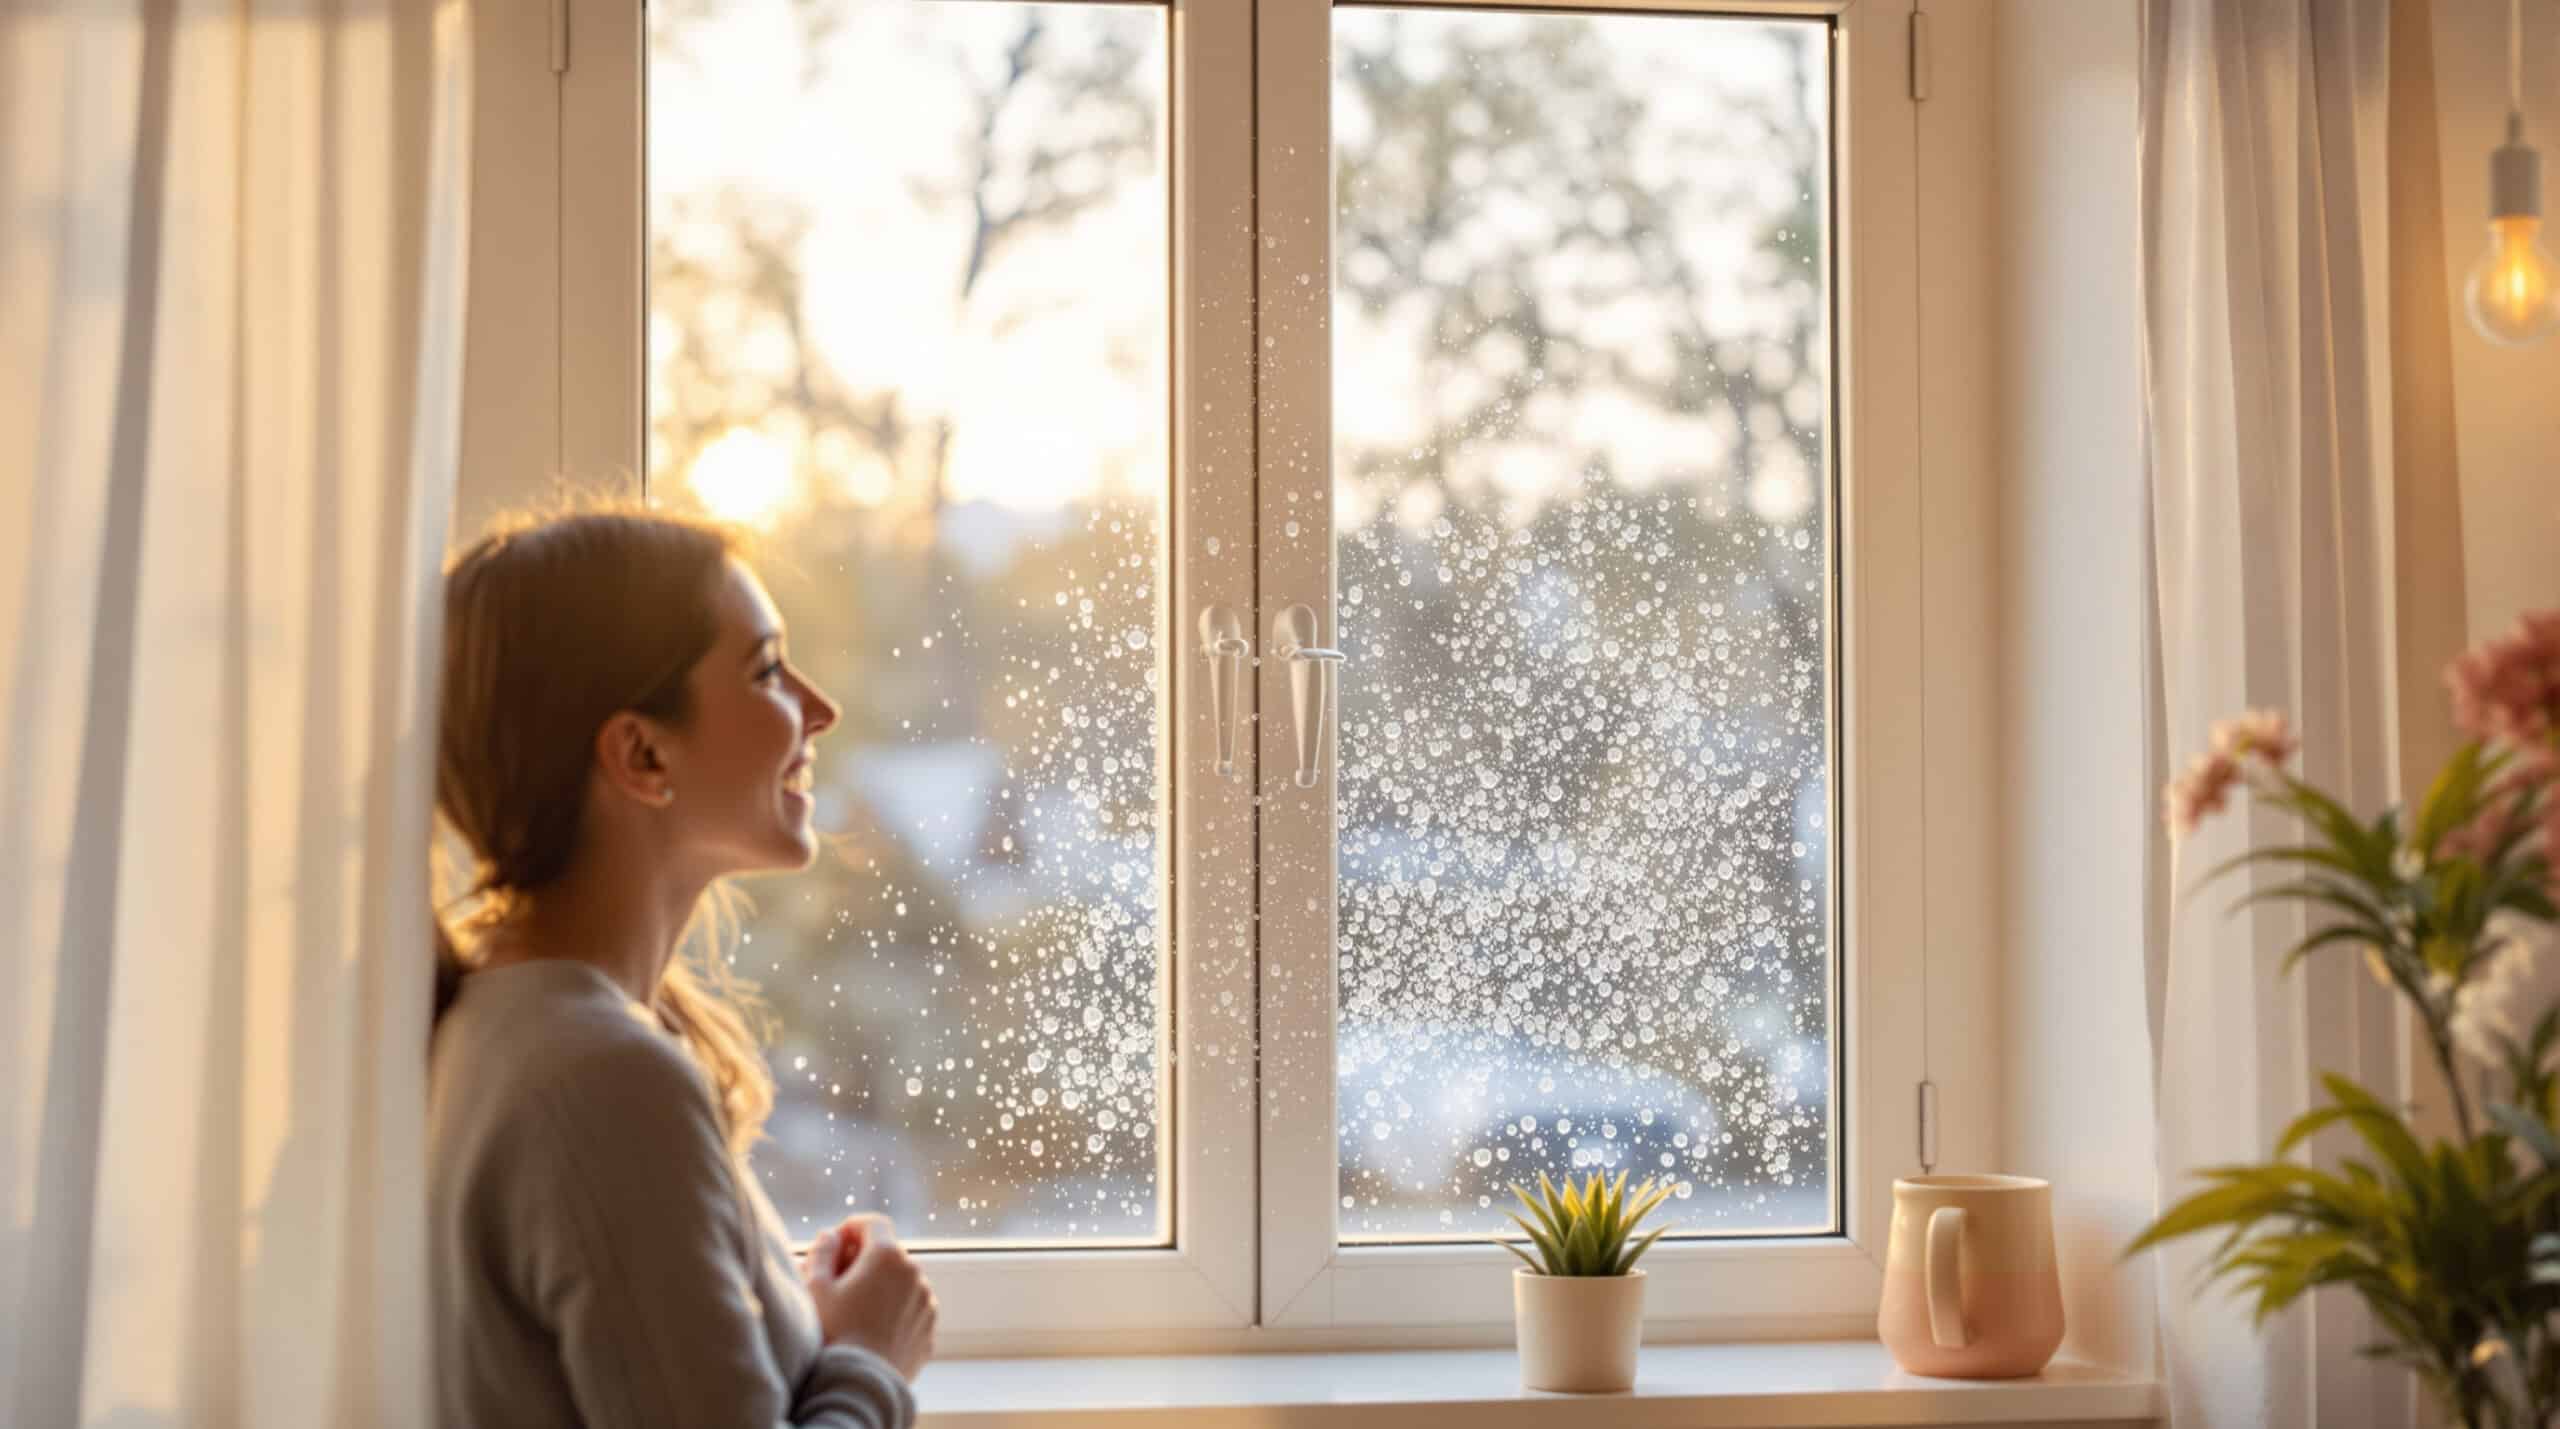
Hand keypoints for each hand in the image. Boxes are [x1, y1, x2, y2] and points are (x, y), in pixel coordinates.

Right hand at [802, 1215, 936, 1381]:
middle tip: (836, 1282)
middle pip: (888, 1253)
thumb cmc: (832, 1335)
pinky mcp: (929, 1329)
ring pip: (901, 1281)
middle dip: (863, 1260)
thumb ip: (822, 1252)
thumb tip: (830, 1235)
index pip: (873, 1222)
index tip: (834, 1246)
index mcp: (888, 1256)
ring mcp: (926, 1302)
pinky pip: (910, 1308)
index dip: (850, 1228)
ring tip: (853, 1311)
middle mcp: (915, 1274)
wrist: (858, 1386)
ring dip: (880, 1286)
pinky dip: (893, 1310)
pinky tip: (870, 1330)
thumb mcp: (815, 1288)